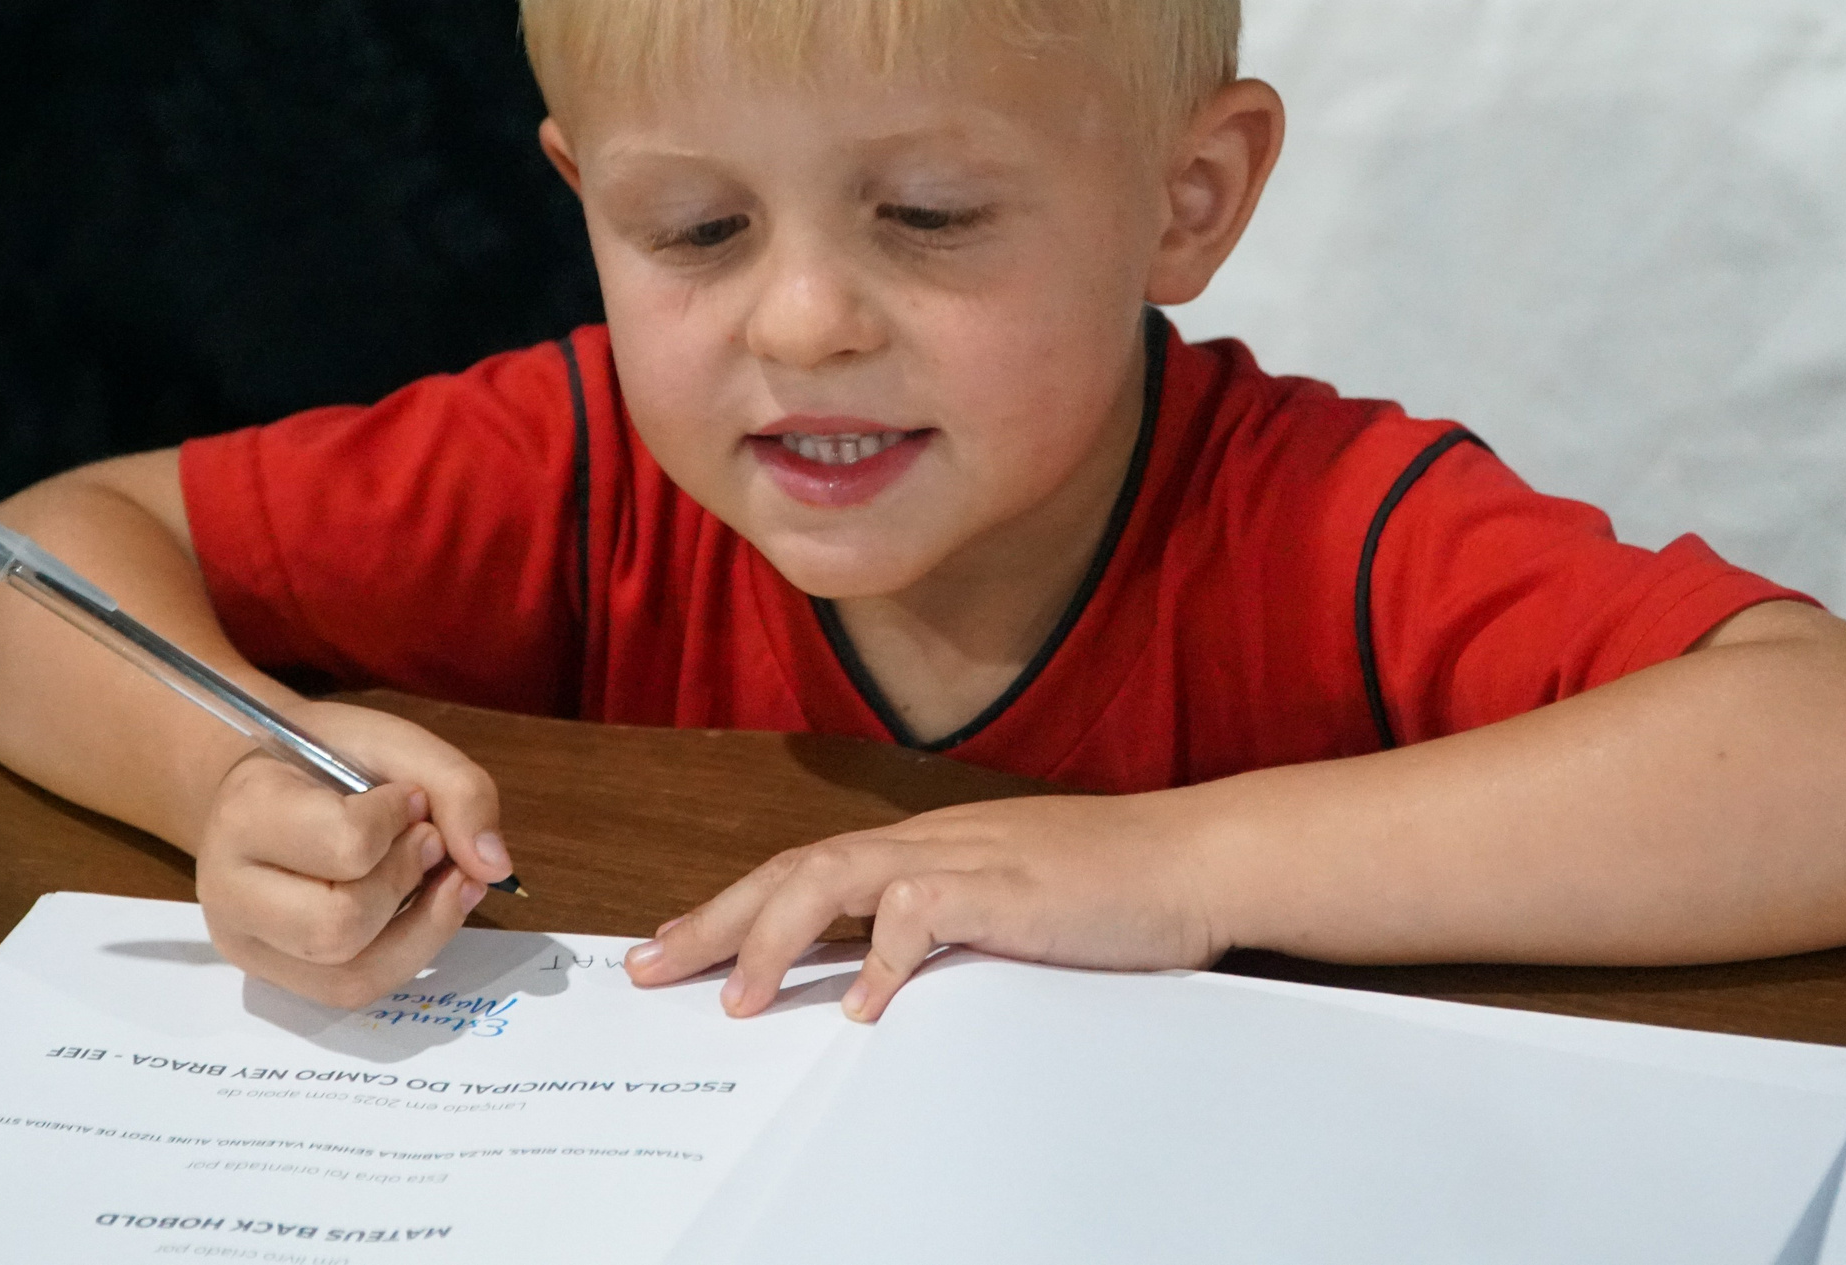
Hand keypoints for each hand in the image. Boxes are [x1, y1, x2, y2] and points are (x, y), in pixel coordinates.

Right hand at [194, 700, 512, 1007]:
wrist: (268, 784)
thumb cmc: (327, 759)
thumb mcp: (392, 743)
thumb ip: (455, 788)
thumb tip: (495, 866)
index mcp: (247, 812)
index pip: (344, 844)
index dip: (398, 821)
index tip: (408, 795)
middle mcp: (227, 889)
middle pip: (338, 926)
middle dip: (406, 882)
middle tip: (426, 839)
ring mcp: (246, 942)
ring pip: (349, 975)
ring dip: (420, 926)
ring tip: (435, 876)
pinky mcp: (274, 976)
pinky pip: (353, 990)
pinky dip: (408, 952)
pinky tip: (426, 909)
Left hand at [620, 792, 1221, 1021]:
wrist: (1195, 858)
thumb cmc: (1112, 886)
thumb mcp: (1004, 907)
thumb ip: (938, 929)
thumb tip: (868, 977)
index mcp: (923, 848)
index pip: (804, 870)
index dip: (731, 909)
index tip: (672, 948)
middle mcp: (929, 843)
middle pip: (794, 869)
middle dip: (714, 920)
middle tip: (649, 968)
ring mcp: (965, 859)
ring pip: (836, 878)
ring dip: (774, 937)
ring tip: (733, 997)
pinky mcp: (1006, 889)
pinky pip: (922, 915)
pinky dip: (882, 957)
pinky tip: (858, 1003)